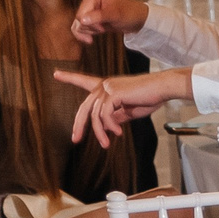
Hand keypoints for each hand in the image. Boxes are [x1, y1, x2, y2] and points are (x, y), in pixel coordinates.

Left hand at [59, 69, 191, 148]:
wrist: (163, 88)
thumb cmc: (150, 97)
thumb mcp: (130, 110)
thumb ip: (116, 116)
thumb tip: (105, 127)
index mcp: (107, 86)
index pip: (84, 81)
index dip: (69, 77)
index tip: (56, 74)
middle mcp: (105, 84)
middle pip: (84, 107)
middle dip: (78, 125)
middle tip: (75, 139)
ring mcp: (108, 87)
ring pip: (95, 115)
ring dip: (99, 132)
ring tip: (106, 144)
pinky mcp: (114, 93)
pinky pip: (105, 115)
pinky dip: (110, 126)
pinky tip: (118, 132)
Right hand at [71, 0, 150, 43]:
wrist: (137, 19)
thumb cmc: (130, 13)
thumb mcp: (116, 14)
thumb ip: (99, 16)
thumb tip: (82, 20)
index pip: (81, 13)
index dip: (90, 23)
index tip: (102, 26)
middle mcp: (89, 0)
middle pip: (78, 19)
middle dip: (90, 27)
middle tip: (103, 27)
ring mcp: (89, 9)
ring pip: (78, 25)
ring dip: (89, 31)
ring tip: (102, 29)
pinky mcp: (91, 18)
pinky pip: (80, 28)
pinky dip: (84, 34)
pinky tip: (90, 39)